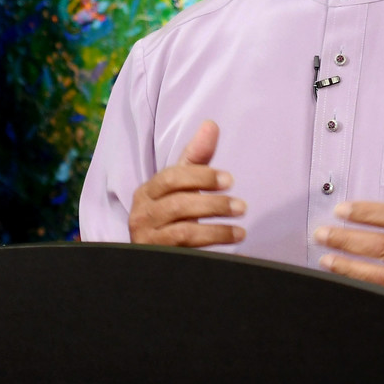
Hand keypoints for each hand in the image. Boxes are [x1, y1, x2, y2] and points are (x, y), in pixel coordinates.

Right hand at [128, 120, 245, 246]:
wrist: (156, 255)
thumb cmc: (172, 213)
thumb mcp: (183, 184)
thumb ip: (196, 156)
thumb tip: (211, 125)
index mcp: (146, 192)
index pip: (172, 178)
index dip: (201, 177)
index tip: (229, 180)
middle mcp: (142, 215)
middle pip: (178, 205)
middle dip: (213, 204)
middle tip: (241, 206)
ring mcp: (148, 240)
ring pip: (183, 231)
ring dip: (216, 229)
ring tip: (241, 228)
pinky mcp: (158, 259)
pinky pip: (186, 251)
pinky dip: (211, 245)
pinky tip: (231, 241)